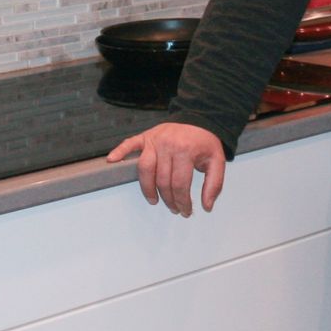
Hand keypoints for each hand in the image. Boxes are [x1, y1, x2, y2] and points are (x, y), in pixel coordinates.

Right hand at [106, 123, 226, 217]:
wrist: (198, 120)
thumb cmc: (205, 143)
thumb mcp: (217, 161)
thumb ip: (214, 184)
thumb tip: (206, 206)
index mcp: (186, 151)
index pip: (180, 184)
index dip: (182, 201)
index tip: (186, 211)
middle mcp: (168, 145)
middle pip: (162, 180)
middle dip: (168, 199)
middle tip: (175, 208)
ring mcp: (154, 140)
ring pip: (145, 168)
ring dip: (147, 188)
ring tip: (154, 200)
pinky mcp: (145, 136)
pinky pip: (130, 144)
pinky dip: (120, 152)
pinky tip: (112, 161)